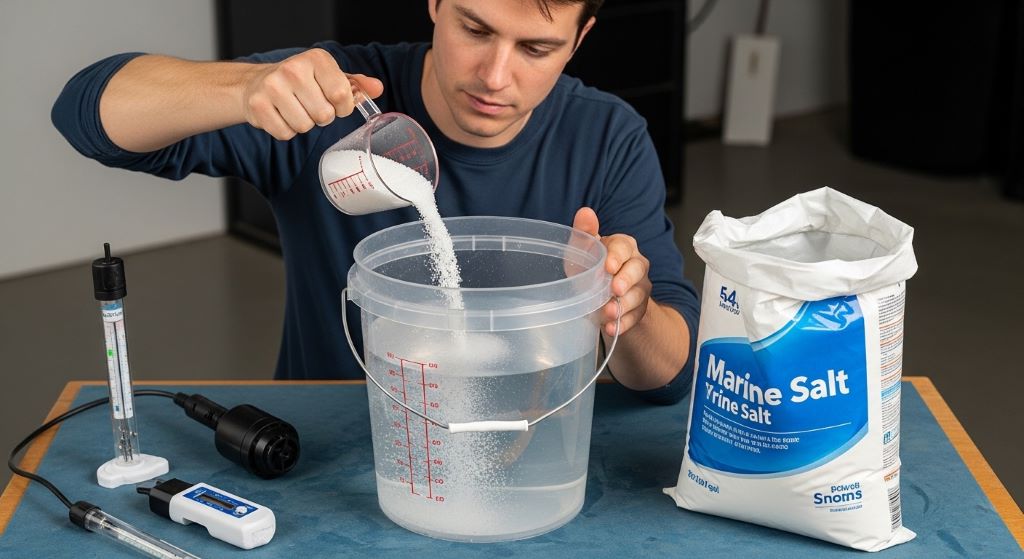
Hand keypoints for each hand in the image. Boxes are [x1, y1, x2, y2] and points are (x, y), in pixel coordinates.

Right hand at [241, 48, 383, 140]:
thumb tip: (377, 88)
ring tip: (296, 109)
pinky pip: (285, 134)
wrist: (257, 83)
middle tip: (311, 105)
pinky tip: (282, 115)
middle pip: (324, 115)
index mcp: (316, 59)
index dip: (343, 106)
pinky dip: (287, 130)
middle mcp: (293, 69)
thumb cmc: (300, 81)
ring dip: (304, 124)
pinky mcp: (258, 106)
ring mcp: (272, 87)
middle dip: (322, 117)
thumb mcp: (329, 76)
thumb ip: (356, 84)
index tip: (336, 103)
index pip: (341, 94)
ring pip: (305, 126)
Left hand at [572, 208, 651, 336]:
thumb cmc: (590, 268)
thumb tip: (585, 212)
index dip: (617, 256)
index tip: (608, 267)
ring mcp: (641, 288)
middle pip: (638, 269)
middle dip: (626, 280)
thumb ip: (584, 232)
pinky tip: (612, 329)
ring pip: (638, 295)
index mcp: (623, 246)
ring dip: (623, 305)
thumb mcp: (582, 252)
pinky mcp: (640, 310)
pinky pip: (635, 317)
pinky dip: (623, 324)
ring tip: (608, 313)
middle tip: (614, 290)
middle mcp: (637, 265)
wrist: (601, 297)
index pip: (624, 247)